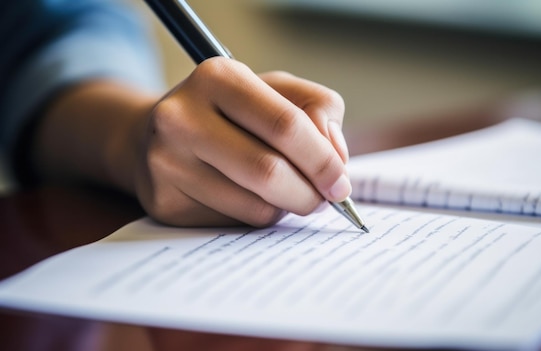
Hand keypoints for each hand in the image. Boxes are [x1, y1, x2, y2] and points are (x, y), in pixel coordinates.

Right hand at [134, 57, 349, 226]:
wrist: (157, 134)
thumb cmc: (231, 111)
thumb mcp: (276, 90)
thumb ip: (318, 108)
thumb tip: (336, 156)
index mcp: (217, 78)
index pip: (285, 125)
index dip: (323, 160)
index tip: (341, 183)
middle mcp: (183, 118)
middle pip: (268, 172)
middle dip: (310, 194)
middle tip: (325, 199)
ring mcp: (168, 163)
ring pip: (255, 207)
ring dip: (286, 208)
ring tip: (286, 192)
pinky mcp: (165, 203)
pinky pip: (235, 225)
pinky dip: (257, 217)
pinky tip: (251, 198)